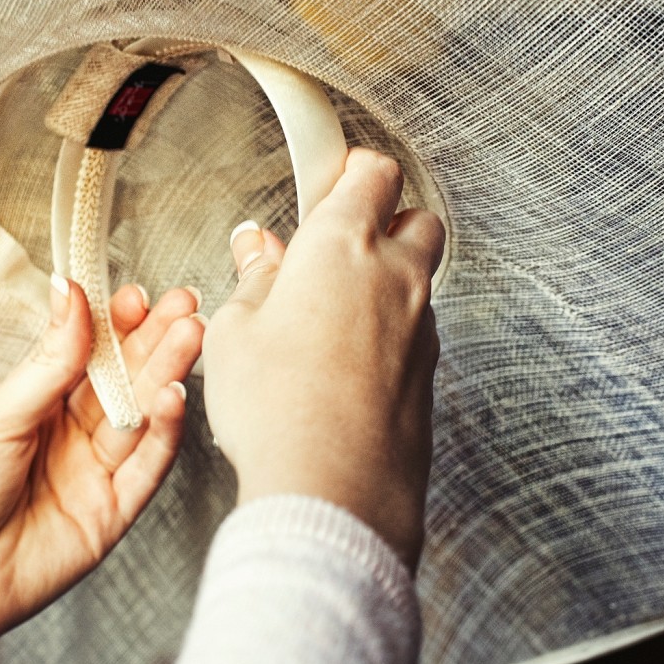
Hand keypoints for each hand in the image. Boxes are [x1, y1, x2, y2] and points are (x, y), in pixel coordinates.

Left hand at [0, 279, 204, 663]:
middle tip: (184, 305)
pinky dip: (164, 433)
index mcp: (38, 406)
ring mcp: (95, 474)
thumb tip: (70, 292)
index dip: (115, 325)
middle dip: (155, 341)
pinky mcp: (113, 514)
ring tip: (189, 336)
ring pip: (141, 417)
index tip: (137, 295)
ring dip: (166, 376)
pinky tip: (172, 397)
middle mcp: (72, 437)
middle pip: (124, 381)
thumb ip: (49, 360)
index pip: (89, 355)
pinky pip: (146, 468)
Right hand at [202, 148, 443, 570]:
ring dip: (386, 280)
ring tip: (329, 316)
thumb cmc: (278, 410)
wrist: (333, 493)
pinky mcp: (429, 373)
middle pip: (414, 218)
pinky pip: (417, 331)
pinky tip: (346, 363)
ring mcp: (421, 327)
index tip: (327, 180)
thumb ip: (254, 280)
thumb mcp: (234, 332)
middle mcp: (395, 277)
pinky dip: (391, 331)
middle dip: (383, 221)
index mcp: (342, 247)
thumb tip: (258, 250)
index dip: (349, 170)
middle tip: (336, 246)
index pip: (370, 172)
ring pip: (419, 278)